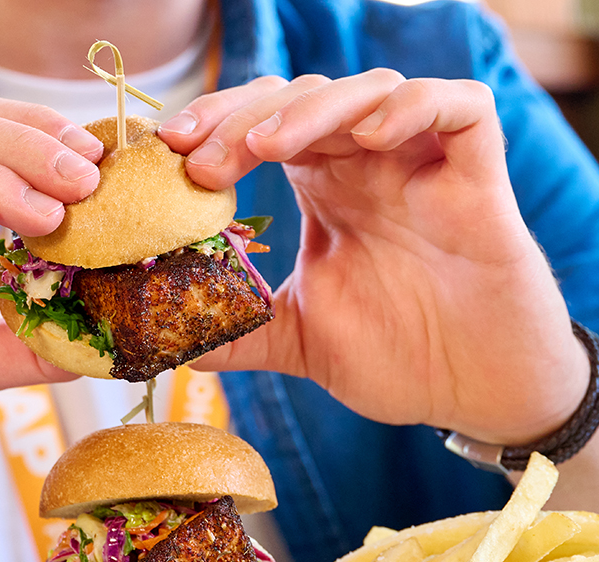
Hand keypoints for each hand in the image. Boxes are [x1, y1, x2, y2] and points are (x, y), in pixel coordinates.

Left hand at [160, 71, 589, 445]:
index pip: (264, 126)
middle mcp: (368, 165)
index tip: (169, 153)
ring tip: (267, 147)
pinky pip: (460, 110)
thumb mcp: (296, 340)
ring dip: (312, 110)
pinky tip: (371, 139)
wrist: (477, 390)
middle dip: (244, 119)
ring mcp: (423, 164)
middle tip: (203, 163)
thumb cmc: (397, 355)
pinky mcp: (478, 176)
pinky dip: (414, 108)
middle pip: (303, 100)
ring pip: (369, 91)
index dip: (216, 127)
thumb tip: (163, 344)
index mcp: (324, 189)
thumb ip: (236, 332)